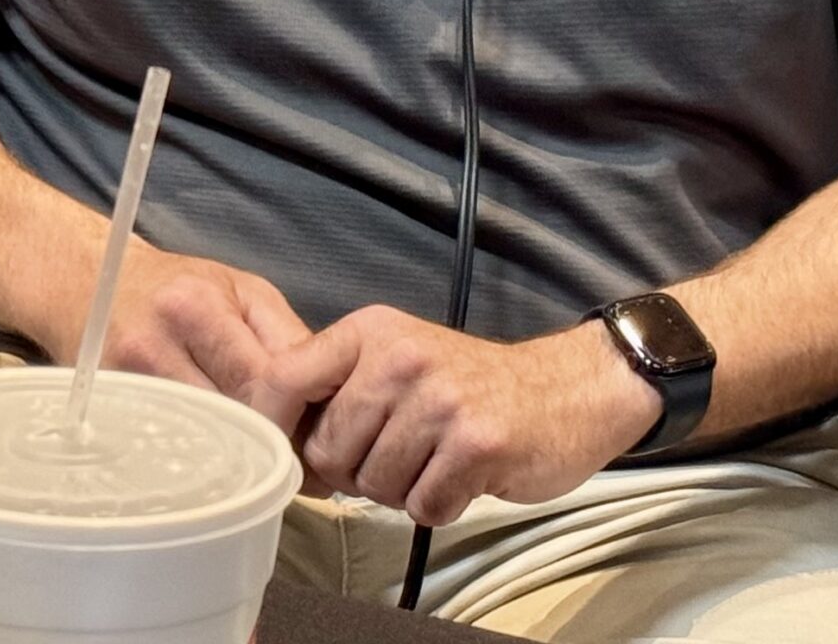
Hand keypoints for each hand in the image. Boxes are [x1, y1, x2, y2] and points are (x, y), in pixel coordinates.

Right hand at [45, 244, 315, 434]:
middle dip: (267, 443)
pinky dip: (199, 457)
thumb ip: (287, 338)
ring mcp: (126, 385)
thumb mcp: (242, 290)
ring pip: (201, 443)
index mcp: (195, 308)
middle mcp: (154, 346)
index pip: (260, 383)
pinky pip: (168, 449)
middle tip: (293, 460)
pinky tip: (215, 458)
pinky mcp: (110, 413)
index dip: (293, 417)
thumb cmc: (176, 285)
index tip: (314, 437)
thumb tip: (328, 399)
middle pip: (230, 420)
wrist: (89, 282)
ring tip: (258, 462)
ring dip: (235, 457)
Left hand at [267, 310, 660, 524]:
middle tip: (396, 456)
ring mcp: (441, 399)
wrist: (566, 389)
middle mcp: (401, 357)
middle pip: (327, 450)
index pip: (284, 377)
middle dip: (352, 472)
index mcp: (370, 331)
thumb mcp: (396, 360)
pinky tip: (462, 476)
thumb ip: (337, 390)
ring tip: (434, 460)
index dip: (271, 426)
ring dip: (401, 490)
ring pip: (374, 484)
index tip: (282, 455)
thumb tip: (272, 443)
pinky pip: (423, 506)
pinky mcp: (478, 443)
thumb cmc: (469, 386)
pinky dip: (439, 505)